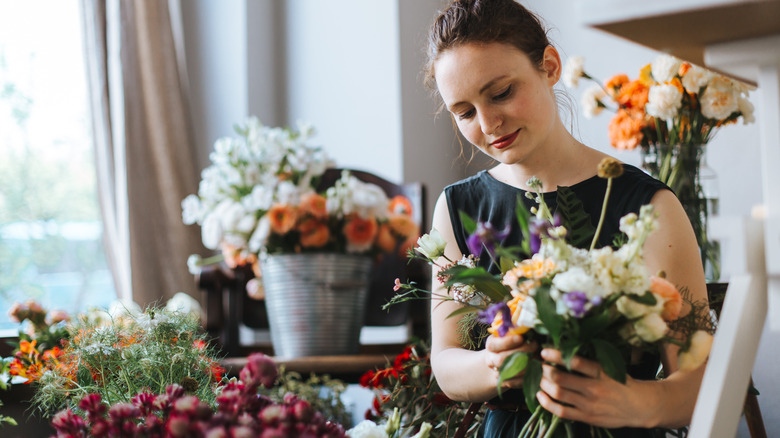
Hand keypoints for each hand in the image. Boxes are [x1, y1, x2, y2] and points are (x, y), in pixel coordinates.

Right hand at [484, 334, 537, 388]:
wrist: (504, 360)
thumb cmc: (511, 342)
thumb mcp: (510, 333)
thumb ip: (516, 329)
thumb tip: (529, 323)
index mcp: (491, 345)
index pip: (494, 345)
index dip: (507, 342)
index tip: (521, 338)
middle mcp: (491, 360)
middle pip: (503, 359)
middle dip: (521, 352)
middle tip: (535, 345)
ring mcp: (498, 373)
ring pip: (511, 372)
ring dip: (527, 364)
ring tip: (538, 356)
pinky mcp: (508, 383)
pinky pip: (518, 382)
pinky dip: (529, 374)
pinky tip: (537, 367)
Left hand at [536, 348, 650, 428]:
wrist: (639, 406)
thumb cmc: (622, 382)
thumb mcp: (611, 367)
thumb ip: (591, 361)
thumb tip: (566, 348)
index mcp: (601, 372)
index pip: (575, 361)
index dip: (556, 355)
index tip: (544, 351)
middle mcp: (594, 388)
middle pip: (560, 378)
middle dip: (545, 370)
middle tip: (541, 366)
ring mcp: (589, 404)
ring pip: (558, 393)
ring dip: (544, 384)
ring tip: (541, 378)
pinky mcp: (587, 417)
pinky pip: (561, 411)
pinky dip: (547, 403)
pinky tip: (541, 396)